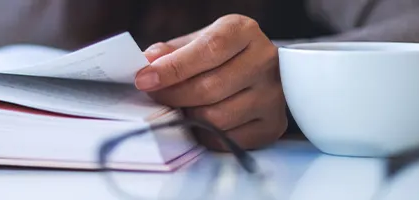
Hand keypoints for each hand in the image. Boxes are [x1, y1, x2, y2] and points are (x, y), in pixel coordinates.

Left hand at [135, 14, 286, 149]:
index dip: (172, 68)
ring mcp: (273, 95)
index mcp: (243, 32)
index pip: (208, 50)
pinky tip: (203, 121)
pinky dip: (206, 134)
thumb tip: (148, 63)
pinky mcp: (273, 124)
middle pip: (209, 88)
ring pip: (217, 118)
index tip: (145, 79)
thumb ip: (169, 52)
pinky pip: (227, 139)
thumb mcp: (194, 42)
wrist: (254, 70)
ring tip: (182, 107)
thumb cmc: (218, 56)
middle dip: (173, 96)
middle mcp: (265, 61)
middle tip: (156, 96)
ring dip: (190, 116)